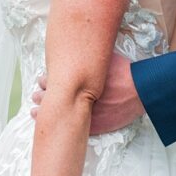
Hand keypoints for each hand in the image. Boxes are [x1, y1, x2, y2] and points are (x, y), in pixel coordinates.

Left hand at [30, 53, 144, 134]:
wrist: (140, 90)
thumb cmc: (124, 72)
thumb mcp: (105, 58)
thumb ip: (91, 56)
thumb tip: (83, 46)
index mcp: (78, 80)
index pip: (54, 81)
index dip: (46, 81)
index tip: (42, 81)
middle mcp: (78, 97)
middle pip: (53, 97)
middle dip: (42, 96)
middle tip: (36, 95)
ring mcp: (85, 113)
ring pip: (59, 114)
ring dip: (46, 112)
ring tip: (35, 111)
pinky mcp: (95, 126)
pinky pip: (73, 129)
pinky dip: (61, 127)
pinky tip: (52, 125)